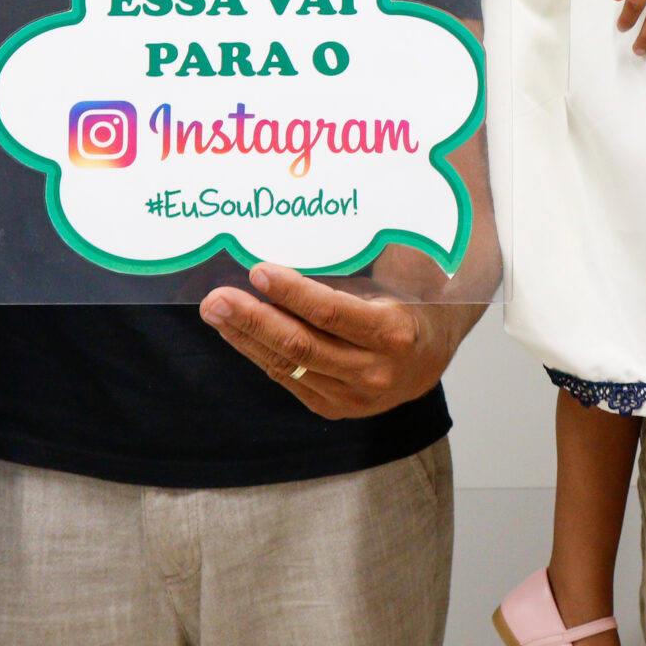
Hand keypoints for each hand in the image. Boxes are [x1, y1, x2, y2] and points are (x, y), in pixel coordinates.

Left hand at [200, 264, 470, 419]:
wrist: (429, 358)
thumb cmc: (405, 305)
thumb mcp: (392, 283)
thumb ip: (351, 271)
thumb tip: (295, 237)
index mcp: (394, 332)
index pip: (331, 313)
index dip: (291, 293)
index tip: (258, 271)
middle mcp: (374, 370)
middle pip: (301, 345)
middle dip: (253, 319)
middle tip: (218, 298)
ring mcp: (352, 396)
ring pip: (288, 365)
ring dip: (246, 337)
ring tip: (216, 312)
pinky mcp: (333, 408)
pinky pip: (287, 378)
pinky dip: (259, 353)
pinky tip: (238, 332)